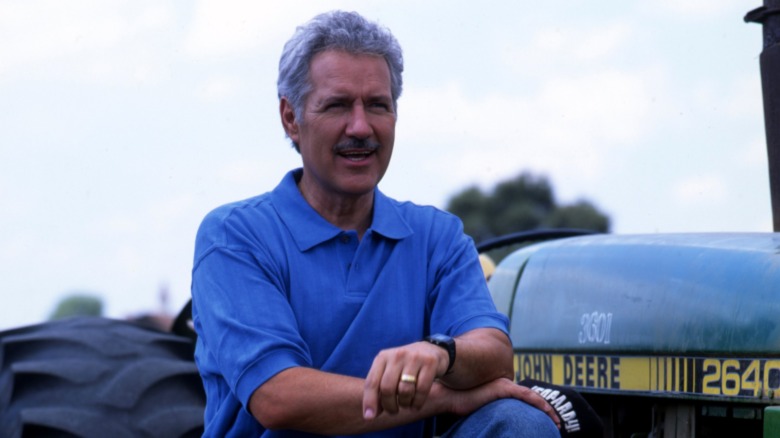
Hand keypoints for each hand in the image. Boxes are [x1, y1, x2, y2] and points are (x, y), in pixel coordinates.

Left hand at [362, 341, 447, 418]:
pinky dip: (417, 403)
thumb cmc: (405, 367)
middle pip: (387, 388)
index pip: (371, 382)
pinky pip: (421, 390)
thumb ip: (378, 390)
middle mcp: (397, 355)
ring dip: (404, 404)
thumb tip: (370, 415)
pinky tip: (416, 404)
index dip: (369, 401)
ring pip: (404, 391)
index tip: (369, 417)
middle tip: (393, 411)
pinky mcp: (430, 362)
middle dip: (389, 405)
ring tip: (406, 404)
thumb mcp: (390, 372)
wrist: (432, 351)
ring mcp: (414, 357)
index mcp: (382, 357)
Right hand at [443, 378, 560, 428]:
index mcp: (501, 390)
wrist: (449, 398)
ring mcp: (504, 385)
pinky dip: (539, 403)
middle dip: (547, 411)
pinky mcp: (503, 388)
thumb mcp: (482, 412)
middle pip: (532, 399)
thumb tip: (499, 428)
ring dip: (547, 409)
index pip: (524, 400)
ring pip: (532, 397)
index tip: (548, 422)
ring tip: (557, 423)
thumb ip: (493, 415)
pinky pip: (526, 395)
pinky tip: (547, 411)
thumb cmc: (460, 406)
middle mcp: (505, 385)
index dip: (538, 410)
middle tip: (558, 425)